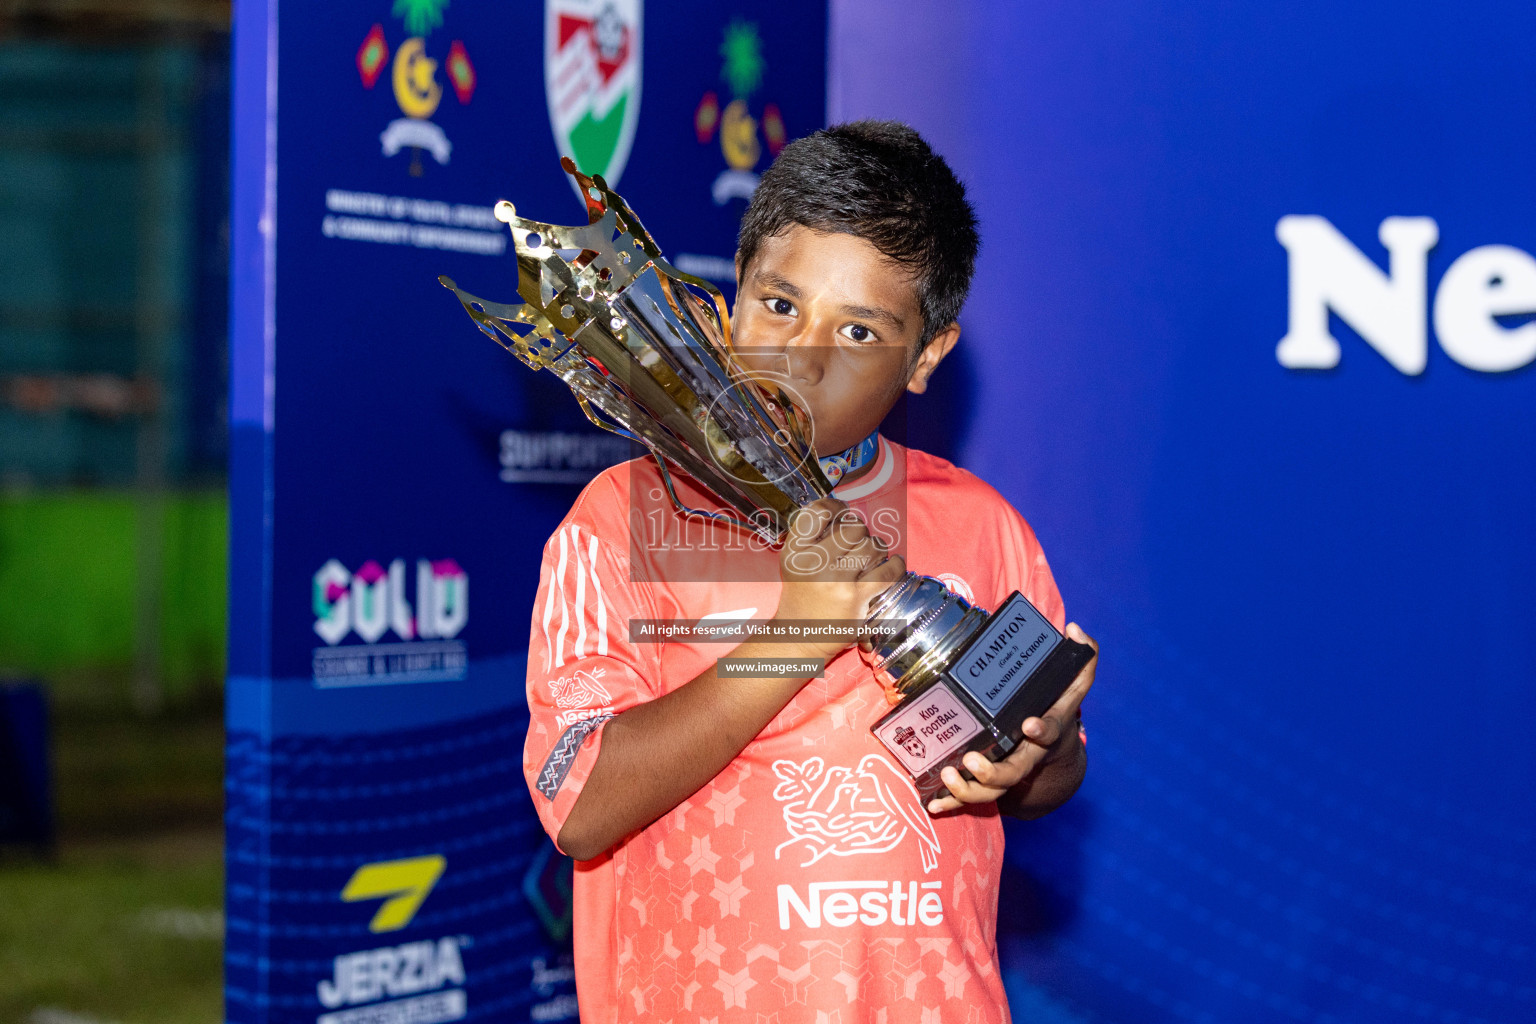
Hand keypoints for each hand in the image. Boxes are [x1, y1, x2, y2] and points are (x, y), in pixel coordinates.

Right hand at [773, 498, 905, 660]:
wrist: (800, 636)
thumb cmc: (803, 595)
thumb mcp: (796, 562)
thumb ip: (815, 537)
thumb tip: (847, 512)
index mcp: (795, 550)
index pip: (818, 511)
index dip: (836, 507)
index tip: (843, 512)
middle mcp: (813, 563)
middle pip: (853, 527)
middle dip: (861, 532)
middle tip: (858, 543)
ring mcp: (835, 580)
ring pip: (873, 546)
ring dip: (877, 549)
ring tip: (872, 558)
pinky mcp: (856, 598)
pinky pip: (888, 571)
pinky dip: (896, 565)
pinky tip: (893, 565)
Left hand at [926, 623, 1097, 813]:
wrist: (1057, 751)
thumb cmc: (1057, 708)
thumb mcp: (1075, 683)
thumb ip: (1084, 655)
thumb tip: (1075, 628)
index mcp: (1048, 729)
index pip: (1051, 731)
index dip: (1042, 730)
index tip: (1029, 724)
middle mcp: (1029, 754)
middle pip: (1015, 772)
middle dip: (994, 772)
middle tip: (971, 761)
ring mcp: (1009, 769)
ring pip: (993, 790)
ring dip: (969, 790)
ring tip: (948, 776)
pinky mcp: (991, 780)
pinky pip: (973, 796)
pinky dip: (954, 803)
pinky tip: (932, 804)